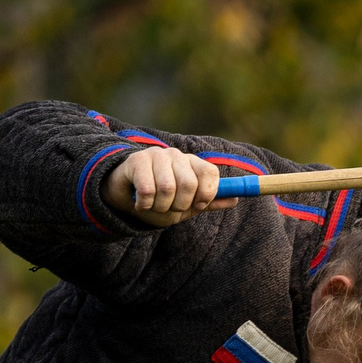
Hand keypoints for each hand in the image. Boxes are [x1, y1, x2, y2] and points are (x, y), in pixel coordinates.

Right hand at [105, 146, 238, 226]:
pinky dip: (144, 204)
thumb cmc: (160, 200)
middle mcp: (176, 155)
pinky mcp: (136, 160)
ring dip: (160, 207)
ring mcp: (156, 155)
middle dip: (180, 205)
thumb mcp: (187, 205)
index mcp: (192, 163)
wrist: (126, 197)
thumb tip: (236, 199)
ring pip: (167, 188)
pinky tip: (140, 203)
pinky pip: (147, 190)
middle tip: (170, 207)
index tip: (198, 205)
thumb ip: (209, 201)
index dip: (207, 194)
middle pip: (189, 184)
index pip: (210, 173)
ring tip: (154, 205)